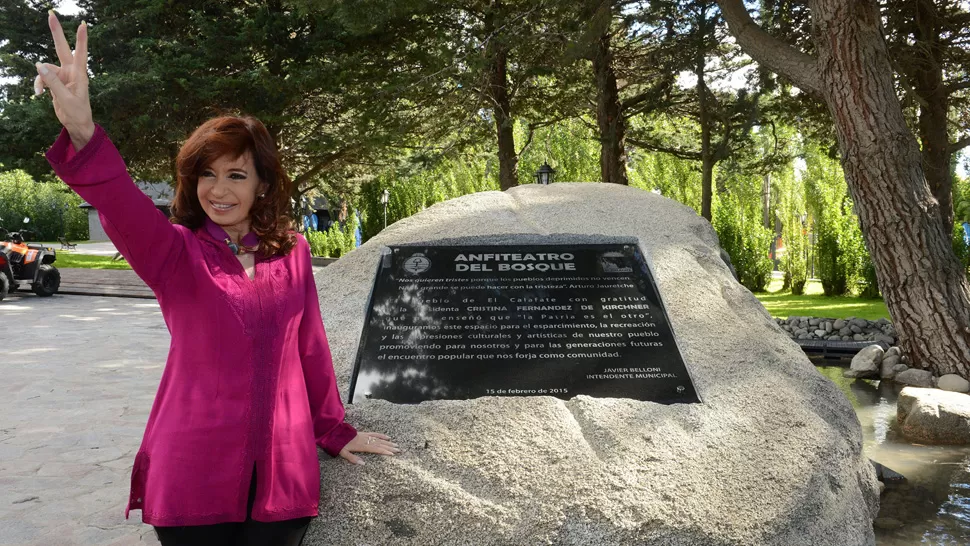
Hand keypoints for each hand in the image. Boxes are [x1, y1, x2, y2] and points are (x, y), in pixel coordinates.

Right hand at [35, 11, 93, 149]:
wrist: (76, 123)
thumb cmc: (77, 112)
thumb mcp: (65, 99)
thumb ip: (52, 82)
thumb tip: (38, 65)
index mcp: (79, 74)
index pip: (80, 53)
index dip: (81, 39)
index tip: (83, 25)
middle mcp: (71, 71)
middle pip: (62, 48)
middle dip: (56, 32)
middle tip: (51, 13)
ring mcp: (62, 75)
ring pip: (45, 69)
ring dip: (40, 80)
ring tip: (39, 92)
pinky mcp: (55, 82)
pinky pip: (42, 78)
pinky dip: (38, 85)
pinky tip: (38, 94)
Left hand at [338, 432, 399, 465]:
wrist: (336, 433)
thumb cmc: (340, 444)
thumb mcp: (344, 453)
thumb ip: (353, 459)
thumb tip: (363, 464)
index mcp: (362, 446)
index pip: (376, 449)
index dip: (384, 451)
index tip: (392, 454)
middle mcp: (366, 441)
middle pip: (380, 444)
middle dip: (390, 447)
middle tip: (399, 450)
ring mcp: (366, 436)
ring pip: (379, 440)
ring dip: (388, 443)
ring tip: (396, 445)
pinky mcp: (365, 433)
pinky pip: (375, 434)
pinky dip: (382, 436)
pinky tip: (388, 437)